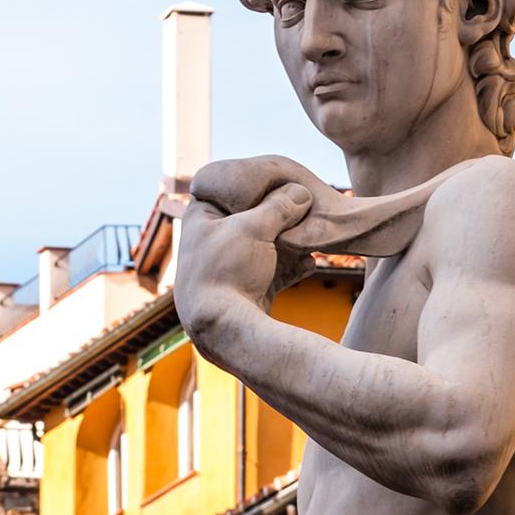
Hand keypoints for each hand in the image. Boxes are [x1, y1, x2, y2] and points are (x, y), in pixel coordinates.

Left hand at [175, 179, 313, 353]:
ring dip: (292, 244)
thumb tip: (301, 192)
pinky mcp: (246, 289)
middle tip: (308, 213)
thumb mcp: (254, 228)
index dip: (260, 186)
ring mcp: (228, 265)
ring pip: (267, 245)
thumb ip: (279, 206)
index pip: (232, 189)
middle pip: (255, 218)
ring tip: (313, 241)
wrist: (224, 330)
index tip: (288, 184)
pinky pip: (273, 271)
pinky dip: (291, 268)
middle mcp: (212, 239)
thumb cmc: (229, 270)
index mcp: (201, 216)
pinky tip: (310, 265)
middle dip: (283, 219)